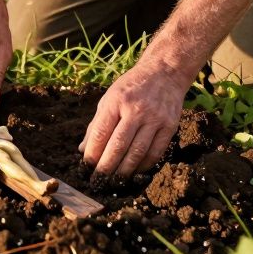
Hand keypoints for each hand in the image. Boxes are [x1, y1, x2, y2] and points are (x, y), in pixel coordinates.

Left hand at [79, 62, 190, 176]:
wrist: (165, 72)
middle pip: (118, 146)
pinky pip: (155, 153)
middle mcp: (136, 110)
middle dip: (106, 167)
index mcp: (116, 101)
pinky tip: (135, 171)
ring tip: (115, 180)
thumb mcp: (109, 98)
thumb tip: (83, 149)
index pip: (101, 133)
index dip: (93, 153)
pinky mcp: (169, 126)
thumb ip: (97, 124)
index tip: (87, 166)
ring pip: (137, 153)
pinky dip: (143, 166)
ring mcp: (154, 118)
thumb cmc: (132, 87)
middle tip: (99, 180)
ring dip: (124, 171)